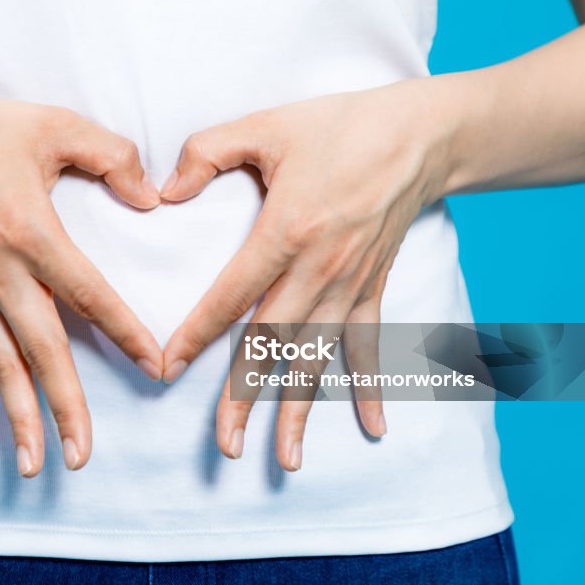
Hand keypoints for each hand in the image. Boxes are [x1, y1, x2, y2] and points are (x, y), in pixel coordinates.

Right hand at [0, 80, 163, 476]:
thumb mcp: (55, 125)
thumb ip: (112, 156)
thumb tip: (150, 198)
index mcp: (32, 232)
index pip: (88, 294)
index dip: (124, 332)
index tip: (155, 368)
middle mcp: (0, 272)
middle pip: (40, 350)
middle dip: (65, 405)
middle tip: (83, 455)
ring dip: (18, 416)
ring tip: (36, 465)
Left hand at [159, 79, 452, 469]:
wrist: (421, 134)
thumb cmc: (339, 126)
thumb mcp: (265, 125)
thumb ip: (206, 152)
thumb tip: (164, 191)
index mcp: (288, 231)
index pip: (231, 296)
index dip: (196, 334)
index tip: (166, 368)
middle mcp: (321, 269)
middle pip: (274, 345)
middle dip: (246, 399)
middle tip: (225, 447)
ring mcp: (352, 284)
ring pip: (319, 358)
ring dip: (301, 410)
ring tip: (286, 459)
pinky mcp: (374, 286)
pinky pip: (371, 344)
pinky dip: (371, 387)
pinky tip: (373, 430)